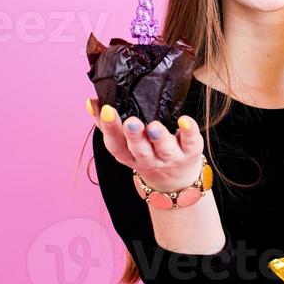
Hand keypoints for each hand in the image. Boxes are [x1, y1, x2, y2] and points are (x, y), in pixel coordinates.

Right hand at [87, 98, 204, 194]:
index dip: (110, 129)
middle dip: (134, 136)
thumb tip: (91, 101)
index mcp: (129, 155)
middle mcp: (149, 159)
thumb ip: (107, 124)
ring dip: (158, 137)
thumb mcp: (125, 145)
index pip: (116, 145)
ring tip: (153, 126)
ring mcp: (170, 158)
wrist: (176, 182)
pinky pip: (191, 142)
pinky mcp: (190, 153)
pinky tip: (185, 120)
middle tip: (131, 122)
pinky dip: (189, 132)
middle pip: (139, 149)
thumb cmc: (147, 154)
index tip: (107, 109)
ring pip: (164, 149)